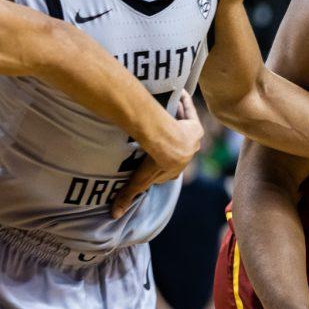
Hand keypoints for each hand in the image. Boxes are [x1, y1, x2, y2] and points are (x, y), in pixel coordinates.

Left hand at [111, 96, 202, 217]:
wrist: (169, 149)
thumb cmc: (155, 164)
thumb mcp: (139, 182)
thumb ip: (127, 196)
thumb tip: (113, 216)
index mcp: (175, 170)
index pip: (169, 168)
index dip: (162, 162)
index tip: (153, 157)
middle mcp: (187, 156)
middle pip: (179, 147)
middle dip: (174, 141)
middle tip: (163, 130)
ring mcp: (192, 141)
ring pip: (185, 129)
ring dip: (179, 120)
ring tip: (170, 109)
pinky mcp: (195, 127)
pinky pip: (189, 113)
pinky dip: (185, 103)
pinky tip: (179, 92)